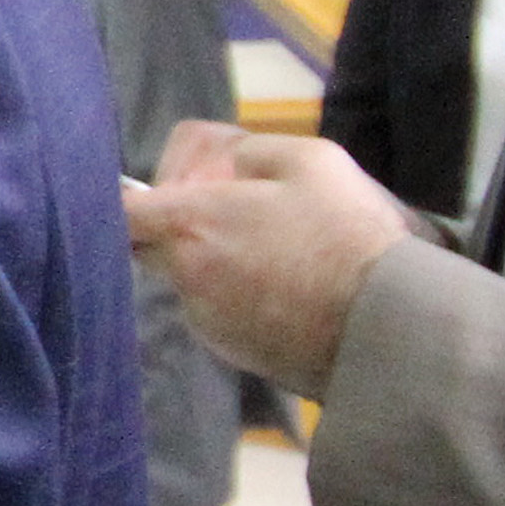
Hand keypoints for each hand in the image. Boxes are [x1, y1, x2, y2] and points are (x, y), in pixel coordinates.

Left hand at [120, 122, 414, 395]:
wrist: (382, 322)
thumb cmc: (345, 232)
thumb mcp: (309, 159)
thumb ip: (251, 153)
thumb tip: (228, 168)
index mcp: (193, 225)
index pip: (123, 212)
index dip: (135, 198)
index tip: (163, 193)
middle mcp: (186, 277)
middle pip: (151, 248)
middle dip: (177, 228)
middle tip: (232, 216)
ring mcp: (207, 321)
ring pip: (188, 282)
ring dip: (213, 264)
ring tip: (275, 253)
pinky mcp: (232, 352)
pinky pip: (218, 313)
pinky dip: (238, 298)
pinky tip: (286, 289)